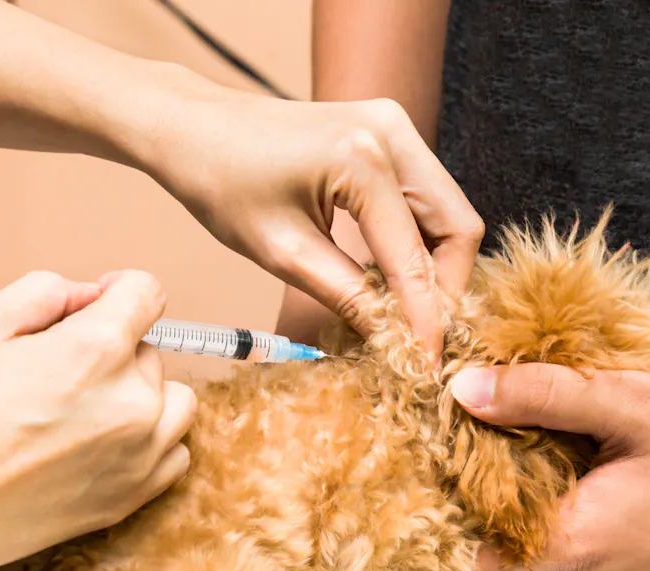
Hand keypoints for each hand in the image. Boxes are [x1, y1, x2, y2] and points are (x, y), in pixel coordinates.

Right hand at [0, 269, 195, 570]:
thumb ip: (46, 292)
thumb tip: (90, 295)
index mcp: (96, 350)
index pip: (147, 293)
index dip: (118, 291)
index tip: (95, 305)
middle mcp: (132, 402)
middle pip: (151, 351)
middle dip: (113, 351)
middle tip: (56, 375)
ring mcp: (140, 454)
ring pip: (174, 401)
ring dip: (142, 396)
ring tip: (87, 409)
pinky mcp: (134, 496)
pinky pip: (174, 453)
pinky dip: (150, 442)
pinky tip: (102, 444)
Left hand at [149, 87, 483, 352]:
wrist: (193, 128)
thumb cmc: (222, 184)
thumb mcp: (284, 254)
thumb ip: (349, 298)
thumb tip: (397, 342)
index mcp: (363, 160)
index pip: (416, 258)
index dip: (426, 319)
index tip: (428, 366)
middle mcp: (392, 132)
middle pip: (457, 228)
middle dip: (446, 290)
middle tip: (421, 339)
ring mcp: (394, 125)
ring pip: (448, 213)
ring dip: (434, 267)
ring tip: (404, 314)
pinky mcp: (388, 132)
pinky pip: (425, 198)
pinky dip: (417, 241)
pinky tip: (389, 277)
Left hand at [430, 364, 649, 570]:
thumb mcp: (636, 404)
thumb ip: (542, 394)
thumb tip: (459, 385)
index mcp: (571, 547)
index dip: (421, 555)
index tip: (397, 527)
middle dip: (461, 559)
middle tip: (449, 508)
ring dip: (518, 566)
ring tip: (519, 508)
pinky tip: (596, 528)